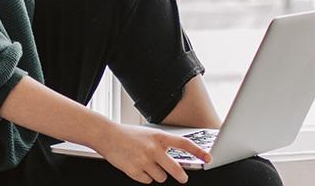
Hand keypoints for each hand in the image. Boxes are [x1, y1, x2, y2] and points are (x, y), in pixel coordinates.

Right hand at [85, 123, 210, 183]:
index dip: (198, 152)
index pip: (184, 144)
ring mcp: (144, 161)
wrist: (106, 135)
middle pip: (175, 170)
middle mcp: (153, 149)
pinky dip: (144, 177)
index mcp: (159, 137)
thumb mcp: (148, 134)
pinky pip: (147, 181)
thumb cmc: (128, 135)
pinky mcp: (134, 171)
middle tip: (182, 178)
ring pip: (161, 177)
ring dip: (157, 174)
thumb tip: (175, 162)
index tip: (208, 158)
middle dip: (180, 176)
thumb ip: (162, 145)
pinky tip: (137, 167)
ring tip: (146, 164)